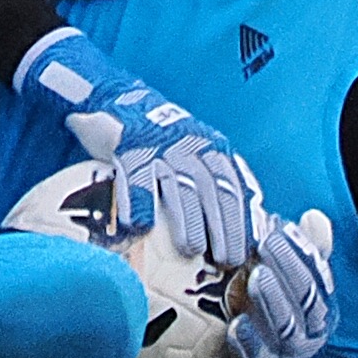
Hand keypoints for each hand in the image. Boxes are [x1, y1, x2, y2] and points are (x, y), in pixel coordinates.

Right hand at [22, 35, 262, 263]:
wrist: (115, 99)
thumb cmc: (159, 141)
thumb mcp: (193, 152)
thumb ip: (213, 181)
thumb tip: (237, 227)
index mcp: (210, 148)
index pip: (232, 187)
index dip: (239, 221)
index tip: (242, 252)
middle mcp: (189, 144)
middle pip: (211, 188)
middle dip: (220, 226)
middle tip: (223, 259)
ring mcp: (159, 144)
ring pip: (179, 184)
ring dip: (187, 219)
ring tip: (191, 250)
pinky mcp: (128, 144)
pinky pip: (136, 176)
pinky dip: (139, 201)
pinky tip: (139, 226)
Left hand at [226, 210, 337, 357]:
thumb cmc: (268, 310)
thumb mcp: (286, 280)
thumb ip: (301, 252)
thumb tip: (315, 217)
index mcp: (319, 308)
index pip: (319, 278)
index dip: (304, 252)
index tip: (282, 227)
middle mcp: (310, 334)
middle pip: (307, 301)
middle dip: (289, 269)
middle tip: (266, 243)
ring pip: (288, 330)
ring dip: (272, 301)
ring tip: (256, 277)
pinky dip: (249, 345)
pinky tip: (235, 325)